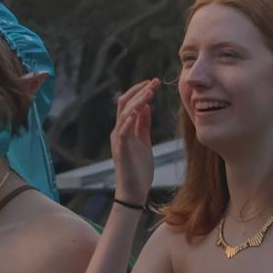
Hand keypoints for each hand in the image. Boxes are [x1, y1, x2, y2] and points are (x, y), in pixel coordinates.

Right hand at [109, 79, 159, 203]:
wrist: (133, 191)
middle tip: (154, 81)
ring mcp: (118, 139)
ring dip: (138, 100)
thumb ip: (143, 125)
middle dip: (139, 90)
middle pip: (124, 104)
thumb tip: (146, 107)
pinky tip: (139, 109)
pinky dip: (130, 118)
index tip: (153, 83)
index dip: (140, 92)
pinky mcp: (122, 148)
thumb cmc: (139, 169)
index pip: (128, 104)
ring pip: (124, 113)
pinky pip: (124, 130)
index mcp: (123, 129)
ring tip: (150, 91)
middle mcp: (118, 131)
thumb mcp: (144, 142)